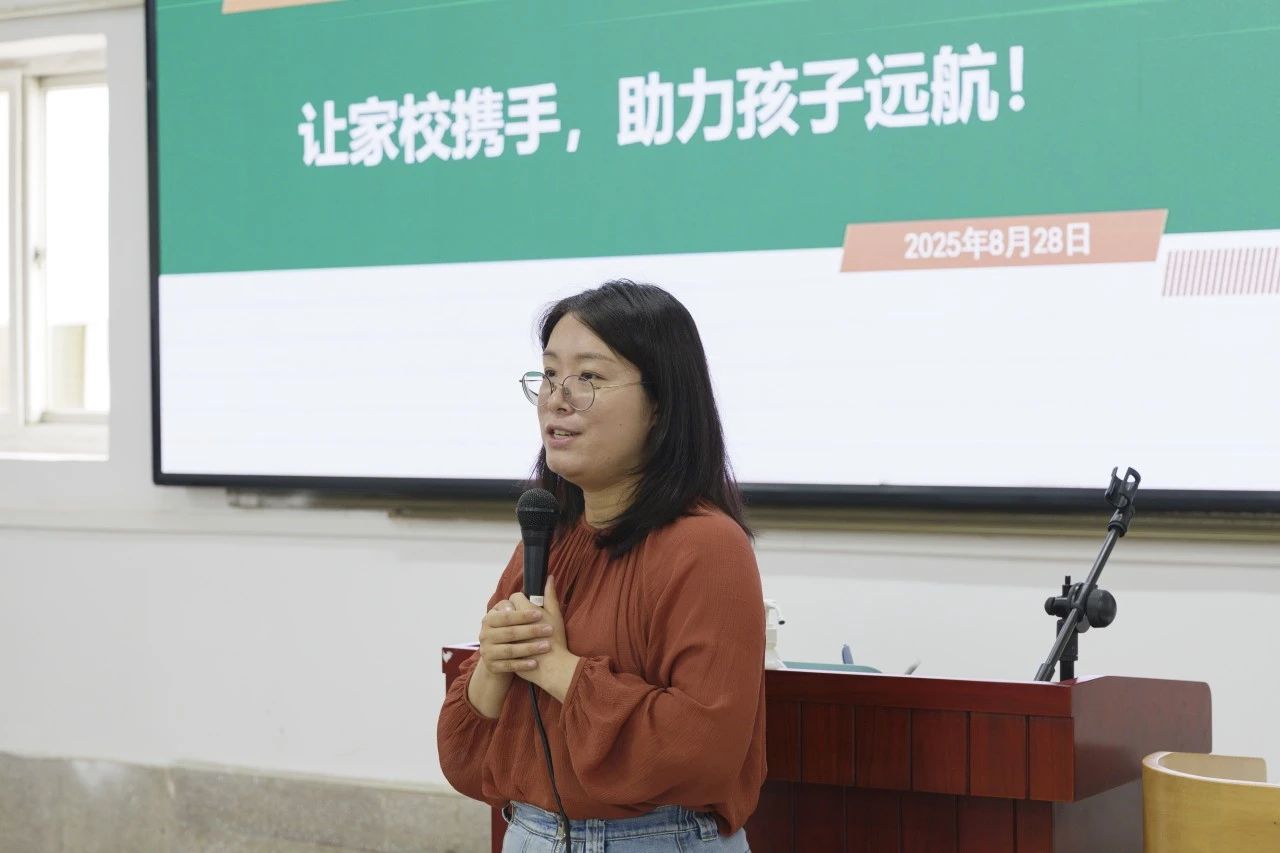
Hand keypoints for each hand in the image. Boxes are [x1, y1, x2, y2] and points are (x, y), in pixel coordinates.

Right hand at [477, 599, 553, 676]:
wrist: (500, 657)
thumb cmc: (511, 631)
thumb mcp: (514, 616)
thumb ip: (526, 600)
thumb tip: (548, 579)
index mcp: (489, 619)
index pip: (506, 616)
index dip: (523, 615)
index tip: (540, 614)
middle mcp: (485, 635)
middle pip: (510, 632)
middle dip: (531, 631)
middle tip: (549, 630)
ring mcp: (487, 651)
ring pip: (510, 650)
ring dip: (529, 648)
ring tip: (546, 646)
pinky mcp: (492, 666)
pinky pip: (508, 666)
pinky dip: (522, 665)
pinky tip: (535, 663)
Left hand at [511, 577, 579, 701]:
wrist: (551, 667)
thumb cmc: (555, 639)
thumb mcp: (555, 615)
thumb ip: (550, 596)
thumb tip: (548, 577)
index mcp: (524, 611)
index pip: (515, 597)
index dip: (520, 600)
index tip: (526, 606)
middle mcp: (511, 622)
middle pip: (506, 610)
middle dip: (513, 613)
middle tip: (522, 618)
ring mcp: (505, 637)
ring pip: (500, 626)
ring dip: (507, 627)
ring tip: (518, 631)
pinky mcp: (502, 652)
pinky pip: (500, 641)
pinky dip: (506, 641)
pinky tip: (514, 643)